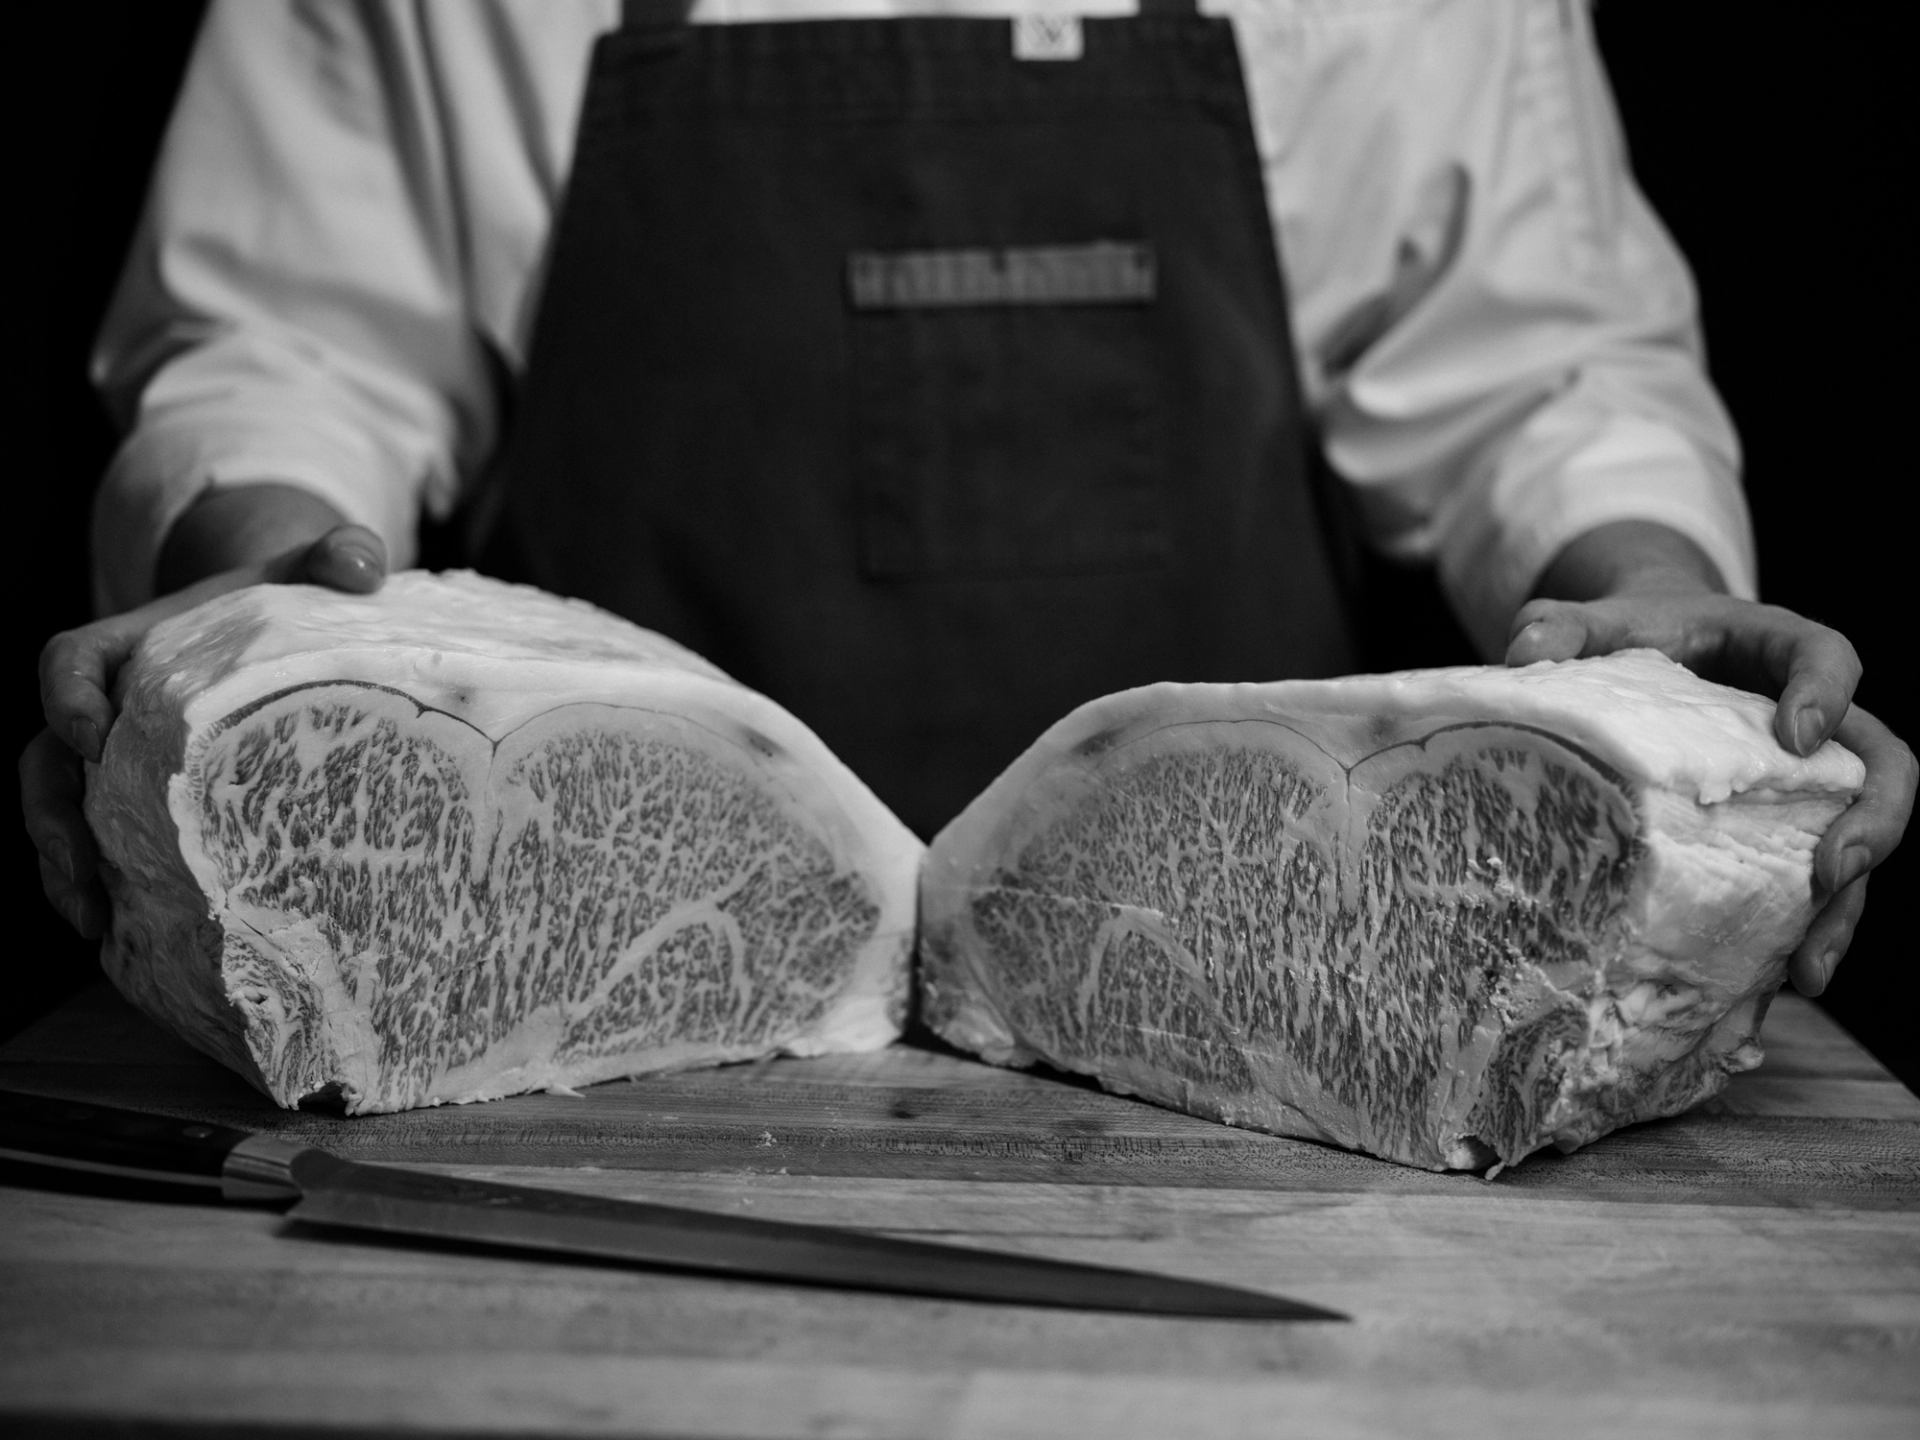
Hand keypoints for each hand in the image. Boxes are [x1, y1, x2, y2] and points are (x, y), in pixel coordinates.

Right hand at [22, 522, 387, 937]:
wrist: (276, 630)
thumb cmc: (284, 600)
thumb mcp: (308, 570)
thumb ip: (338, 555)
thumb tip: (362, 563)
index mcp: (127, 646)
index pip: (69, 663)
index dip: (67, 699)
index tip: (90, 737)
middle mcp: (105, 706)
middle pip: (45, 760)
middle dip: (52, 819)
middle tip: (79, 872)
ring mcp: (115, 760)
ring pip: (61, 812)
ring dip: (66, 869)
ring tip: (92, 923)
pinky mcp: (139, 799)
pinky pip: (102, 842)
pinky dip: (105, 883)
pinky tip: (124, 935)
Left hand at [1506, 587, 1914, 996]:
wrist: (1644, 659)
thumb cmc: (1632, 636)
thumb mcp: (1597, 625)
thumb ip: (1565, 626)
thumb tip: (1524, 647)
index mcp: (1780, 651)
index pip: (1830, 657)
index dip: (1827, 692)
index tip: (1798, 733)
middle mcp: (1816, 724)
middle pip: (1882, 765)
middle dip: (1874, 822)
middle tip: (1836, 870)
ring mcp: (1807, 790)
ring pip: (1857, 846)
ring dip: (1841, 911)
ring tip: (1809, 972)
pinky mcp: (1781, 839)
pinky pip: (1805, 893)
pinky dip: (1790, 941)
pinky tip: (1760, 995)